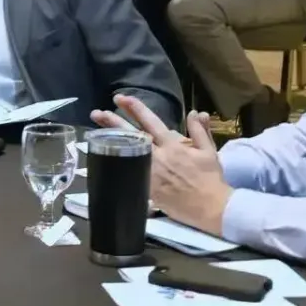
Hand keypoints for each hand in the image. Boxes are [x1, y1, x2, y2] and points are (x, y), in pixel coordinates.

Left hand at [88, 97, 232, 235]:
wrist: (210, 207)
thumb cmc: (210, 179)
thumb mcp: (209, 151)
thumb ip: (200, 130)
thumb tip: (195, 112)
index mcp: (173, 146)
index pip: (151, 123)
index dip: (136, 108)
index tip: (122, 98)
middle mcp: (159, 157)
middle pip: (132, 136)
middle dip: (114, 122)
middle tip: (98, 112)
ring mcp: (151, 173)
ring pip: (127, 153)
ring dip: (111, 142)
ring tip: (94, 132)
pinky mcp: (147, 189)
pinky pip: (129, 174)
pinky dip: (117, 166)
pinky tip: (104, 159)